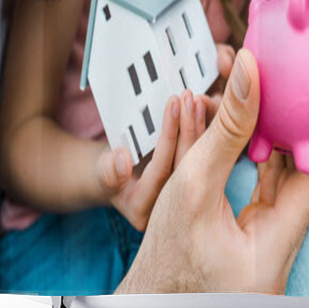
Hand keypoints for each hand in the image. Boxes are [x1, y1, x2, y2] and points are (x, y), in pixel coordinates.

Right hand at [95, 90, 207, 231]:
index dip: (168, 133)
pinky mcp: (195, 183)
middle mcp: (168, 207)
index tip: (173, 103)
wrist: (119, 179)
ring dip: (199, 126)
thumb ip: (109, 170)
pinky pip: (204, 156)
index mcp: (142, 209)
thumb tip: (123, 159)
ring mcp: (184, 196)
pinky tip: (206, 109)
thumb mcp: (102, 172)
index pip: (161, 167)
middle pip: (184, 162)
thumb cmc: (108, 174)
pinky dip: (204, 131)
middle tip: (190, 97)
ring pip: (198, 159)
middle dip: (188, 126)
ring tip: (198, 99)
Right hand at [117, 49, 308, 293]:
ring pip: (273, 176)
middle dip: (274, 127)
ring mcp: (267, 244)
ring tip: (242, 103)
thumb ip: (227, 128)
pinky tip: (231, 130)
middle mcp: (282, 250)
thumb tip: (249, 70)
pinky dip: (244, 158)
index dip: (302, 127)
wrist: (139, 304)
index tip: (291, 90)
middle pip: (292, 171)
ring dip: (256, 139)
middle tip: (264, 90)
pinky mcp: (249, 237)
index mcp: (277, 249)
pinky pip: (257, 188)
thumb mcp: (193, 183)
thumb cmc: (160, 257)